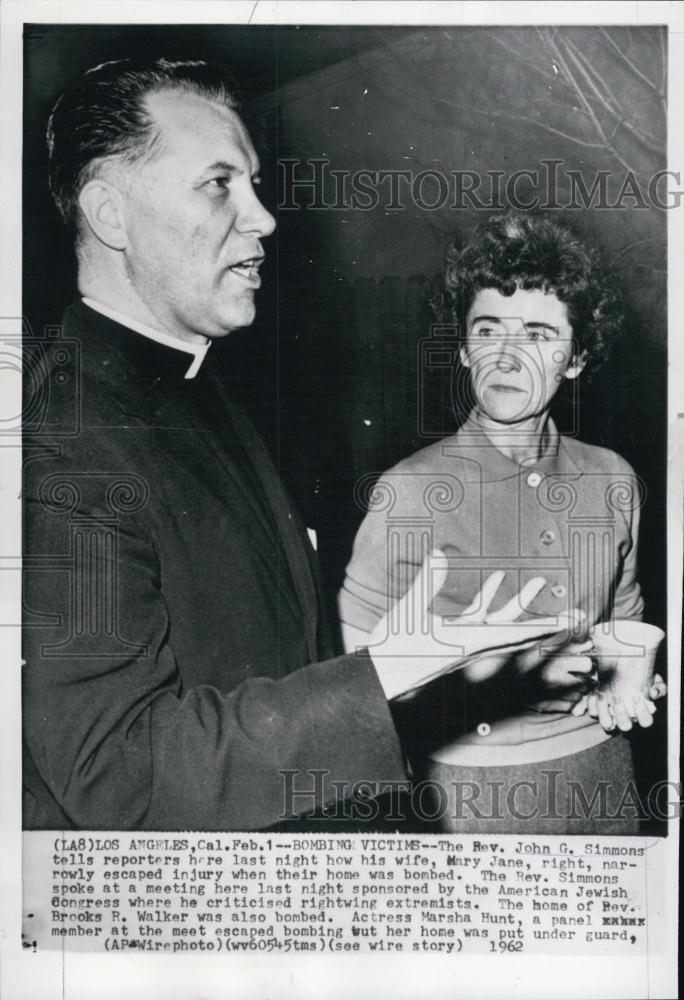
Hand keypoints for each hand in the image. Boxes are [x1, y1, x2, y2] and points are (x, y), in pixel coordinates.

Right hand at [369, 550, 583, 699]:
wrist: (379, 678)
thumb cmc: (393, 650)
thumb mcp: (409, 612)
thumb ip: (426, 582)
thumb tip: (438, 551)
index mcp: (469, 643)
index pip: (517, 633)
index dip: (546, 626)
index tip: (571, 623)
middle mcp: (474, 647)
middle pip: (521, 633)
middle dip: (549, 622)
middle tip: (578, 615)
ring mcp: (465, 645)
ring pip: (505, 626)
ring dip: (522, 605)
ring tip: (538, 583)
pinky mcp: (454, 641)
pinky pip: (483, 621)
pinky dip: (493, 602)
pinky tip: (495, 581)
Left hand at [572, 673, 666, 731]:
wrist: (621, 670)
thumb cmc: (640, 679)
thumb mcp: (654, 680)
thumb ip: (659, 687)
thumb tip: (653, 693)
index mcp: (641, 713)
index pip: (646, 722)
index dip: (642, 713)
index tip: (637, 698)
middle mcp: (626, 717)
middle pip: (625, 726)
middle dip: (621, 713)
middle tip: (617, 697)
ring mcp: (611, 715)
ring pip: (606, 723)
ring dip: (603, 710)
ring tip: (603, 694)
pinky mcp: (598, 709)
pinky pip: (593, 712)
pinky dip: (592, 702)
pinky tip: (595, 691)